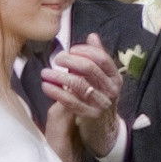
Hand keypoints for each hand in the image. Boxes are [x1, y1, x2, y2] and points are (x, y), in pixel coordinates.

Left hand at [38, 35, 125, 158]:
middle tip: (56, 59)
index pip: (101, 58)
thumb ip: (96, 56)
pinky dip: (57, 93)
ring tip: (45, 73)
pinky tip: (46, 87)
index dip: (85, 51)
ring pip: (79, 84)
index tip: (71, 49)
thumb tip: (93, 36)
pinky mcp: (90, 115)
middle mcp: (112, 89)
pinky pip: (71, 101)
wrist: (102, 125)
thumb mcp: (101, 76)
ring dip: (59, 76)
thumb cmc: (98, 94)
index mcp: (115, 76)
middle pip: (89, 68)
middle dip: (70, 61)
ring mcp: (102, 103)